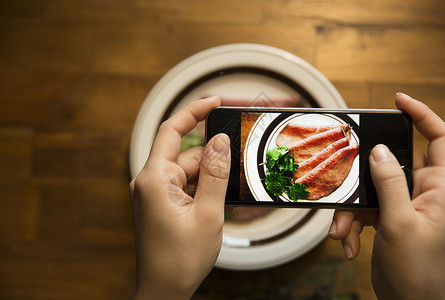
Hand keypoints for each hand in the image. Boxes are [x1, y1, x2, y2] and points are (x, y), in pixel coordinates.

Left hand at [129, 97, 230, 298]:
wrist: (163, 290)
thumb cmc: (180, 259)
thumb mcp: (208, 214)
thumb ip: (216, 174)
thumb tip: (222, 141)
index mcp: (154, 179)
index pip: (171, 131)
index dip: (193, 112)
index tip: (215, 101)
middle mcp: (151, 182)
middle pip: (186, 154)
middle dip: (212, 159)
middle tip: (237, 165)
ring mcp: (155, 193)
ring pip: (189, 171)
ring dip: (210, 179)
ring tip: (223, 200)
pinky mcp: (162, 202)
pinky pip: (186, 185)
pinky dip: (203, 189)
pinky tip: (216, 204)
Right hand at [328, 93, 444, 299]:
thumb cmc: (417, 269)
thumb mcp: (399, 222)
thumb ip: (390, 183)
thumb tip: (381, 151)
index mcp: (441, 188)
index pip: (441, 139)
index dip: (423, 115)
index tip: (399, 101)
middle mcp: (425, 192)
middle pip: (394, 165)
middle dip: (365, 177)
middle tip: (347, 179)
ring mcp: (406, 204)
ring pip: (373, 189)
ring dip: (353, 209)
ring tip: (343, 231)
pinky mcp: (390, 217)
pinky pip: (366, 208)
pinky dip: (353, 224)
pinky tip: (348, 244)